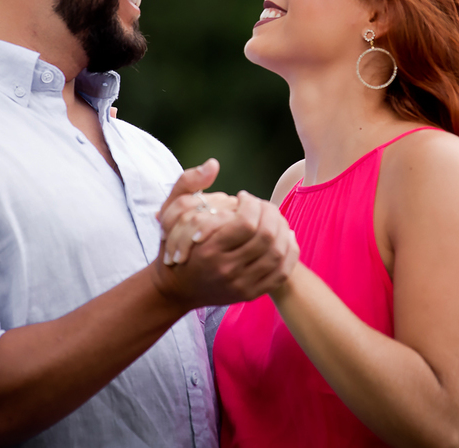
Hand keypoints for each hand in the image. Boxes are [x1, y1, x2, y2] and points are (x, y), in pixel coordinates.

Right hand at [151, 167, 298, 307]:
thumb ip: (188, 183)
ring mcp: (241, 285)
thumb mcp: (169, 211)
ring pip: (278, 253)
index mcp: (209, 249)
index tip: (244, 196)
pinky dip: (289, 251)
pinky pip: (282, 272)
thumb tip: (213, 164)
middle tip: (262, 205)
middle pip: (266, 237)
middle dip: (270, 213)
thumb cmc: (173, 246)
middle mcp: (226, 269)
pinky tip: (284, 236)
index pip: (247, 223)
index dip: (252, 204)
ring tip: (272, 218)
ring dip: (282, 228)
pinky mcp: (251, 294)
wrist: (175, 289)